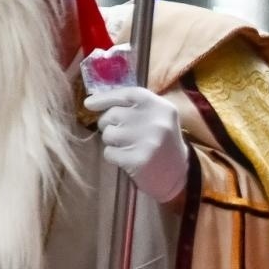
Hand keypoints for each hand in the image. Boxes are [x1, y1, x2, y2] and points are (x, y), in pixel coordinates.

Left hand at [83, 86, 188, 203]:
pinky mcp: (138, 160)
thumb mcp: (155, 117)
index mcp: (161, 106)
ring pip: (108, 134)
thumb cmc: (160, 142)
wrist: (179, 175)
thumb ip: (132, 106)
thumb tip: (91, 101)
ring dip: (111, 142)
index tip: (89, 103)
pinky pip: (109, 153)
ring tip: (128, 146)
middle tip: (122, 134)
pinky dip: (113, 157)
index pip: (127, 93)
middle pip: (112, 114)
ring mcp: (148, 140)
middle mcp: (155, 120)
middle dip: (109, 124)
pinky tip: (128, 159)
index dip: (105, 97)